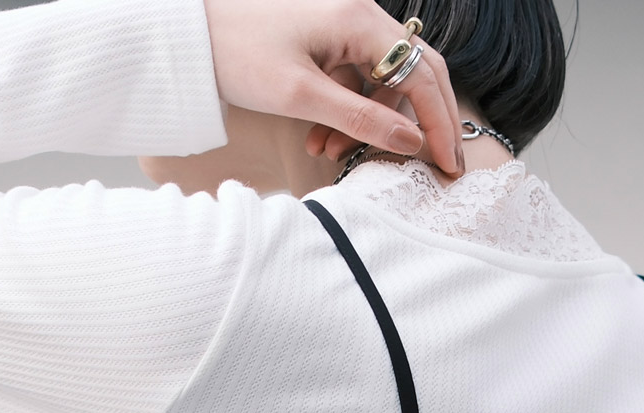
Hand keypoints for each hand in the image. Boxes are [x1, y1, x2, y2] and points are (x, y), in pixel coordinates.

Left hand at [203, 0, 463, 175]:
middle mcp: (361, 15)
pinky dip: (346, 113)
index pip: (421, 73)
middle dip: (422, 123)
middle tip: (434, 167)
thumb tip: (411, 141)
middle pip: (415, 72)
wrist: (192, 33)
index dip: (440, 122)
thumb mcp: (301, 95)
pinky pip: (355, 79)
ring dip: (367, 124)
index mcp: (360, 21)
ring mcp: (345, 25)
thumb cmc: (238, 54)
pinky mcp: (328, 39)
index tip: (450, 164)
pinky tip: (317, 139)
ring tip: (327, 155)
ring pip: (382, 81)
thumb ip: (359, 119)